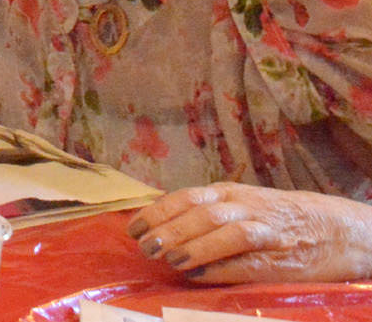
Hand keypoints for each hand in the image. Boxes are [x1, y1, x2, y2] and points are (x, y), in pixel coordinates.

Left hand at [127, 182, 371, 282]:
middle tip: (146, 247)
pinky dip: (220, 266)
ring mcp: (265, 229)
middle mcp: (244, 205)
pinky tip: (198, 274)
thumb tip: (156, 228)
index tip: (133, 229)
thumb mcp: (236, 204)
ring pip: (226, 230)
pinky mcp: (281, 256)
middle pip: (201, 212)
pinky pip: (247, 260)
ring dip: (194, 245)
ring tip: (171, 260)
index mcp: (228, 192)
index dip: (157, 212)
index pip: (185, 197)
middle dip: (170, 229)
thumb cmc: (273, 217)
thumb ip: (201, 211)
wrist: (332, 228)